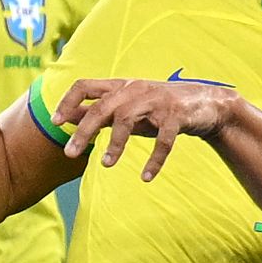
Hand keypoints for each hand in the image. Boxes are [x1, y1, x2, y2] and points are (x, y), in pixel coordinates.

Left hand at [49, 74, 235, 178]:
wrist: (206, 104)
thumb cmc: (159, 108)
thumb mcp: (127, 108)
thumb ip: (100, 112)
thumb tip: (68, 116)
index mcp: (120, 86)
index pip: (85, 85)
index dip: (67, 102)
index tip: (55, 122)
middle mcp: (135, 90)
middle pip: (102, 107)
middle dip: (84, 130)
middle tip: (69, 153)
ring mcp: (157, 101)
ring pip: (127, 119)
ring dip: (115, 143)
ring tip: (106, 164)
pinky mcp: (176, 116)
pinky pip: (163, 140)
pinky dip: (154, 160)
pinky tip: (146, 176)